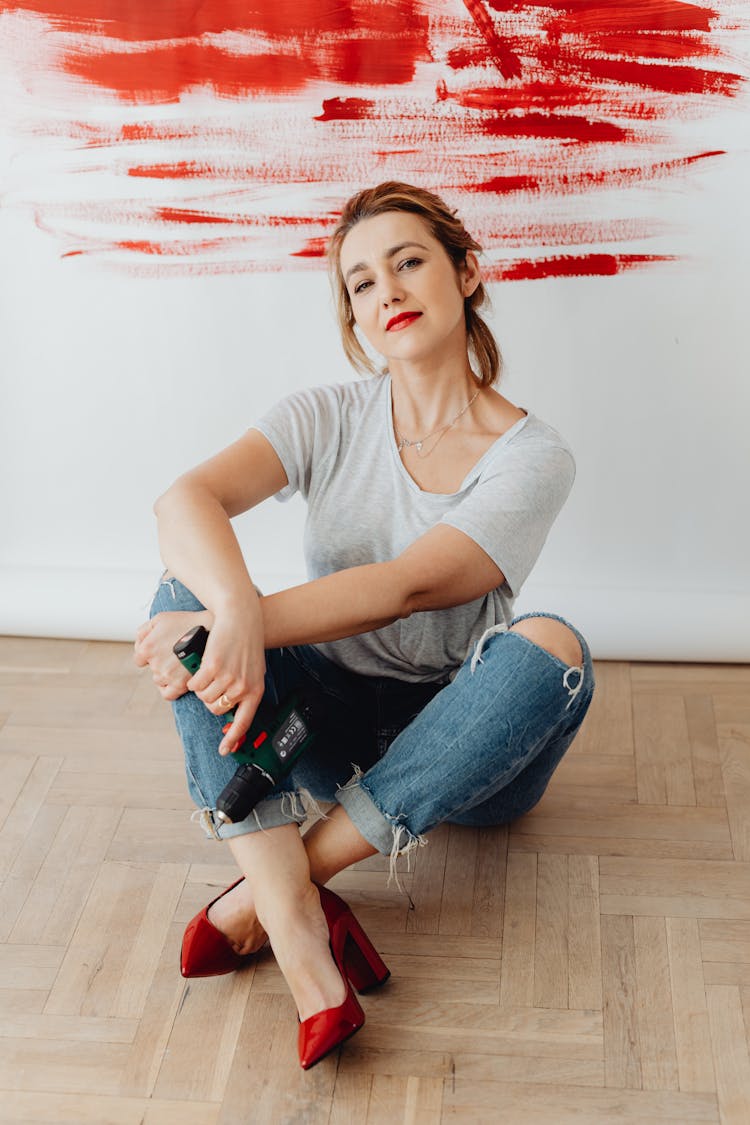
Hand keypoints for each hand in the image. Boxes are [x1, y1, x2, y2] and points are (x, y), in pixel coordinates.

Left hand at [134, 609, 212, 700]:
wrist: (211, 630)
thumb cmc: (185, 622)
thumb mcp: (160, 618)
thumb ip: (143, 632)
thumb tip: (138, 646)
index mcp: (147, 648)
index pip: (139, 659)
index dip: (150, 654)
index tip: (162, 649)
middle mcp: (155, 664)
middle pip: (152, 669)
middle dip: (161, 662)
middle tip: (175, 653)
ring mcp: (168, 675)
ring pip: (159, 680)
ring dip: (166, 674)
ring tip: (180, 663)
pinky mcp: (180, 684)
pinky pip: (167, 694)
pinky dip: (169, 688)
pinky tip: (177, 679)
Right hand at [183, 603, 266, 754]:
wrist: (241, 619)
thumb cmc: (246, 643)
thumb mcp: (253, 670)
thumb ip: (245, 690)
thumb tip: (233, 710)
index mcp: (255, 691)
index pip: (244, 722)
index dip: (233, 739)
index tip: (224, 750)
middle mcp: (242, 687)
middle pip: (216, 709)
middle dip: (210, 699)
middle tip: (212, 683)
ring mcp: (227, 678)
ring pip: (204, 697)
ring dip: (201, 687)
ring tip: (208, 672)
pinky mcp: (212, 667)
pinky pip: (195, 684)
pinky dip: (193, 678)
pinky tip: (201, 666)